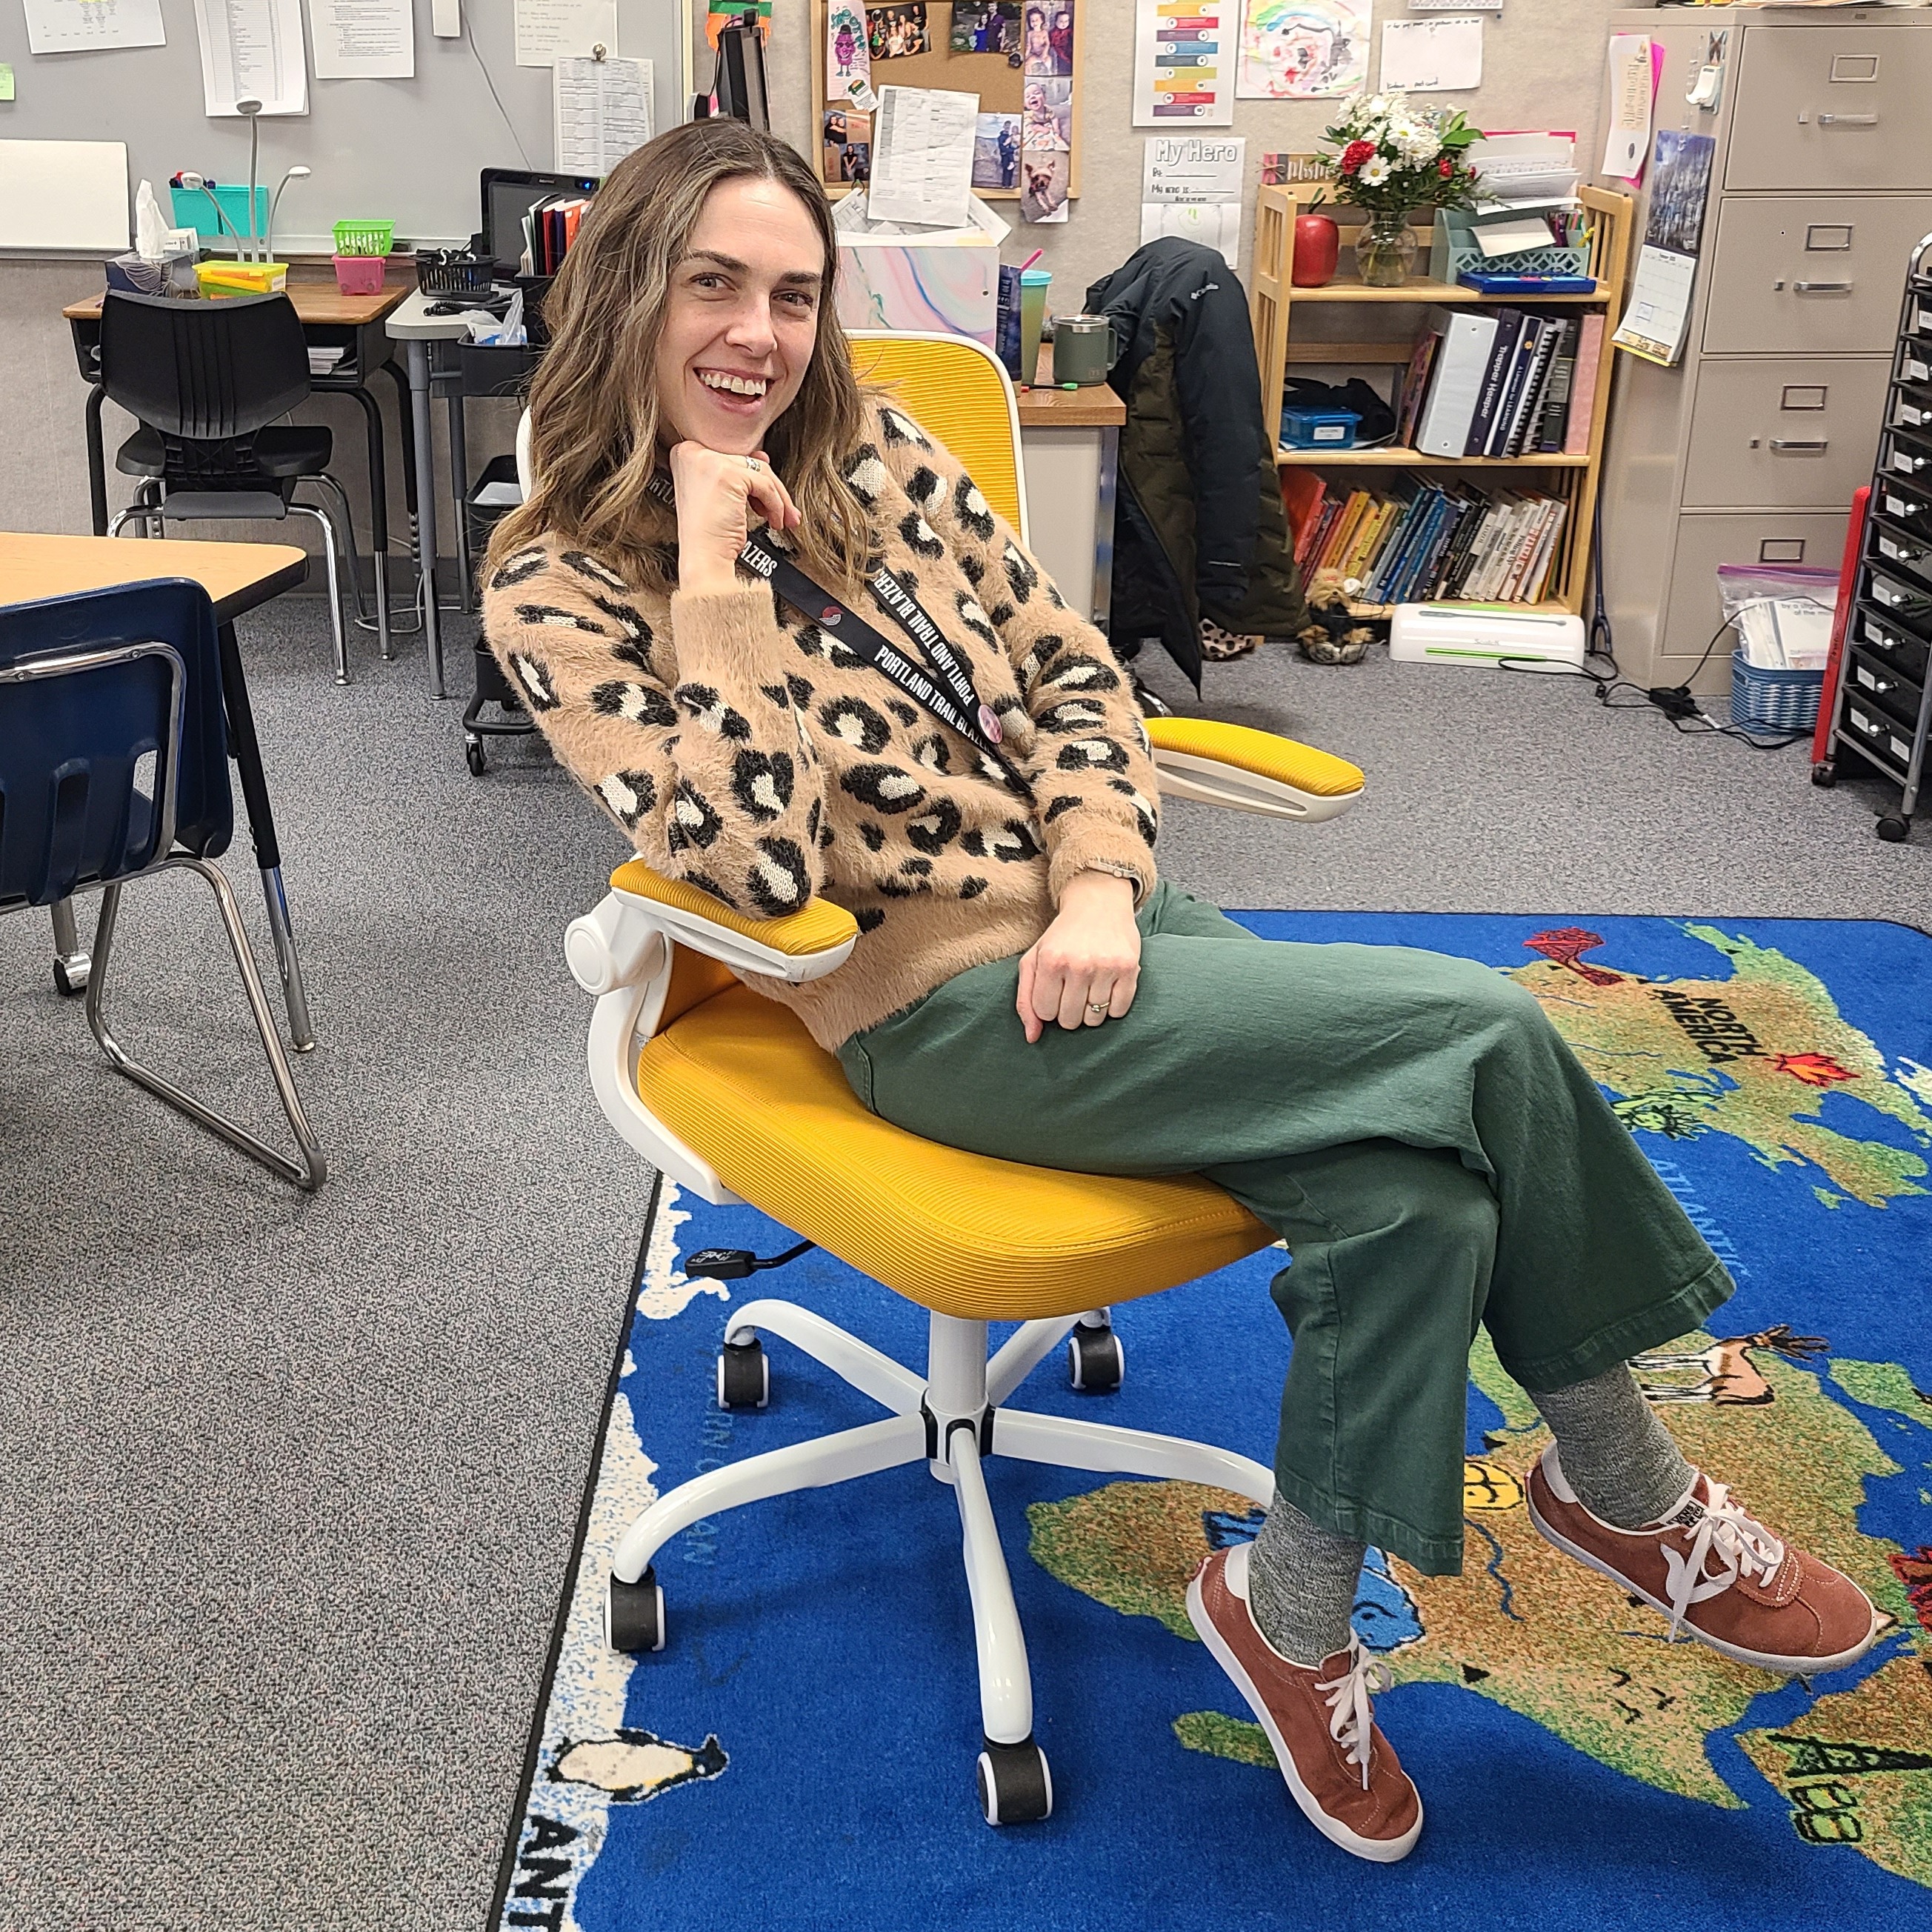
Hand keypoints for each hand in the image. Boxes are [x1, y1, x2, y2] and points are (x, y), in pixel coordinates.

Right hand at [669, 441, 799, 597]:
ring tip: (781, 520)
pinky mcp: (727, 474)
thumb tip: (763, 457)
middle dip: (772, 489)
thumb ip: (738, 471)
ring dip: (778, 498)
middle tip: (785, 512)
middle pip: (748, 462)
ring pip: (761, 471)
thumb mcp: (721, 495)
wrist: (703, 559)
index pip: (731, 456)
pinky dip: (775, 505)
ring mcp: (709, 462)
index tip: (766, 493)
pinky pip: (765, 484)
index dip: (753, 476)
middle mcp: (693, 453)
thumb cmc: (709, 535)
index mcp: (686, 455)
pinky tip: (773, 521)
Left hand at [1015, 871, 1140, 1043]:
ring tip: (1089, 988)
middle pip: (1069, 1021)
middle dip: (1068, 1011)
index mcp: (1051, 961)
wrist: (1098, 904)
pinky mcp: (1129, 968)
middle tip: (1072, 990)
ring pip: (1094, 1019)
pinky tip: (1106, 988)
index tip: (1054, 991)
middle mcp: (1079, 965)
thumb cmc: (1062, 938)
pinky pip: (1118, 1011)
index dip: (1048, 1006)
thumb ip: (1025, 999)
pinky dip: (1112, 1007)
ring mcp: (1106, 967)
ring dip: (1090, 1011)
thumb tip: (1032, 1038)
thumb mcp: (1034, 960)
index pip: (1045, 1012)